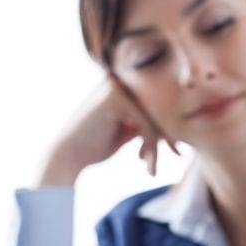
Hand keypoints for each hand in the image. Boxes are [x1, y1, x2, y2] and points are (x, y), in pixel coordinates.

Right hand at [37, 77, 177, 185]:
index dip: (167, 126)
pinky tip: (145, 162)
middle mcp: (118, 79)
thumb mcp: (128, 129)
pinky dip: (150, 145)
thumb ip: (146, 120)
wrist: (67, 156)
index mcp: (120, 83)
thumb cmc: (96, 144)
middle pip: (156, 107)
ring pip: (153, 116)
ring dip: (158, 144)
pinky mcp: (115, 98)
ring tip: (152, 166)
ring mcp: (115, 86)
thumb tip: (174, 119)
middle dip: (169, 133)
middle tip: (178, 154)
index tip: (177, 148)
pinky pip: (146, 124)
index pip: (154, 103)